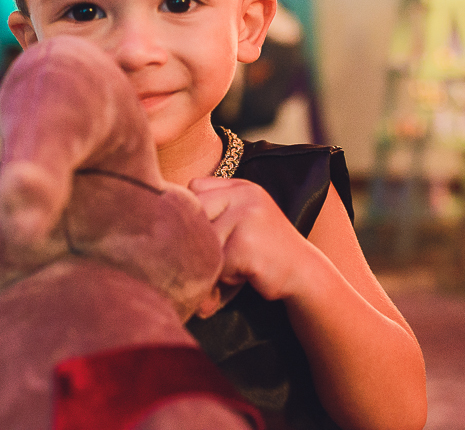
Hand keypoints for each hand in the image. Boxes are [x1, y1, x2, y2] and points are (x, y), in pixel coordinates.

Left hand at [188, 177, 311, 302]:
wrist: (305, 275)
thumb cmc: (262, 254)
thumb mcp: (240, 223)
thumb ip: (211, 217)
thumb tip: (158, 226)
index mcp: (241, 186)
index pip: (195, 188)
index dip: (195, 215)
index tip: (206, 236)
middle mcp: (244, 194)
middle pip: (195, 211)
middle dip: (201, 240)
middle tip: (218, 260)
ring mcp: (247, 215)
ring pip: (204, 240)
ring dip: (213, 262)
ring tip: (234, 270)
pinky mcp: (247, 242)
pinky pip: (217, 262)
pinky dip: (224, 277)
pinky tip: (244, 277)